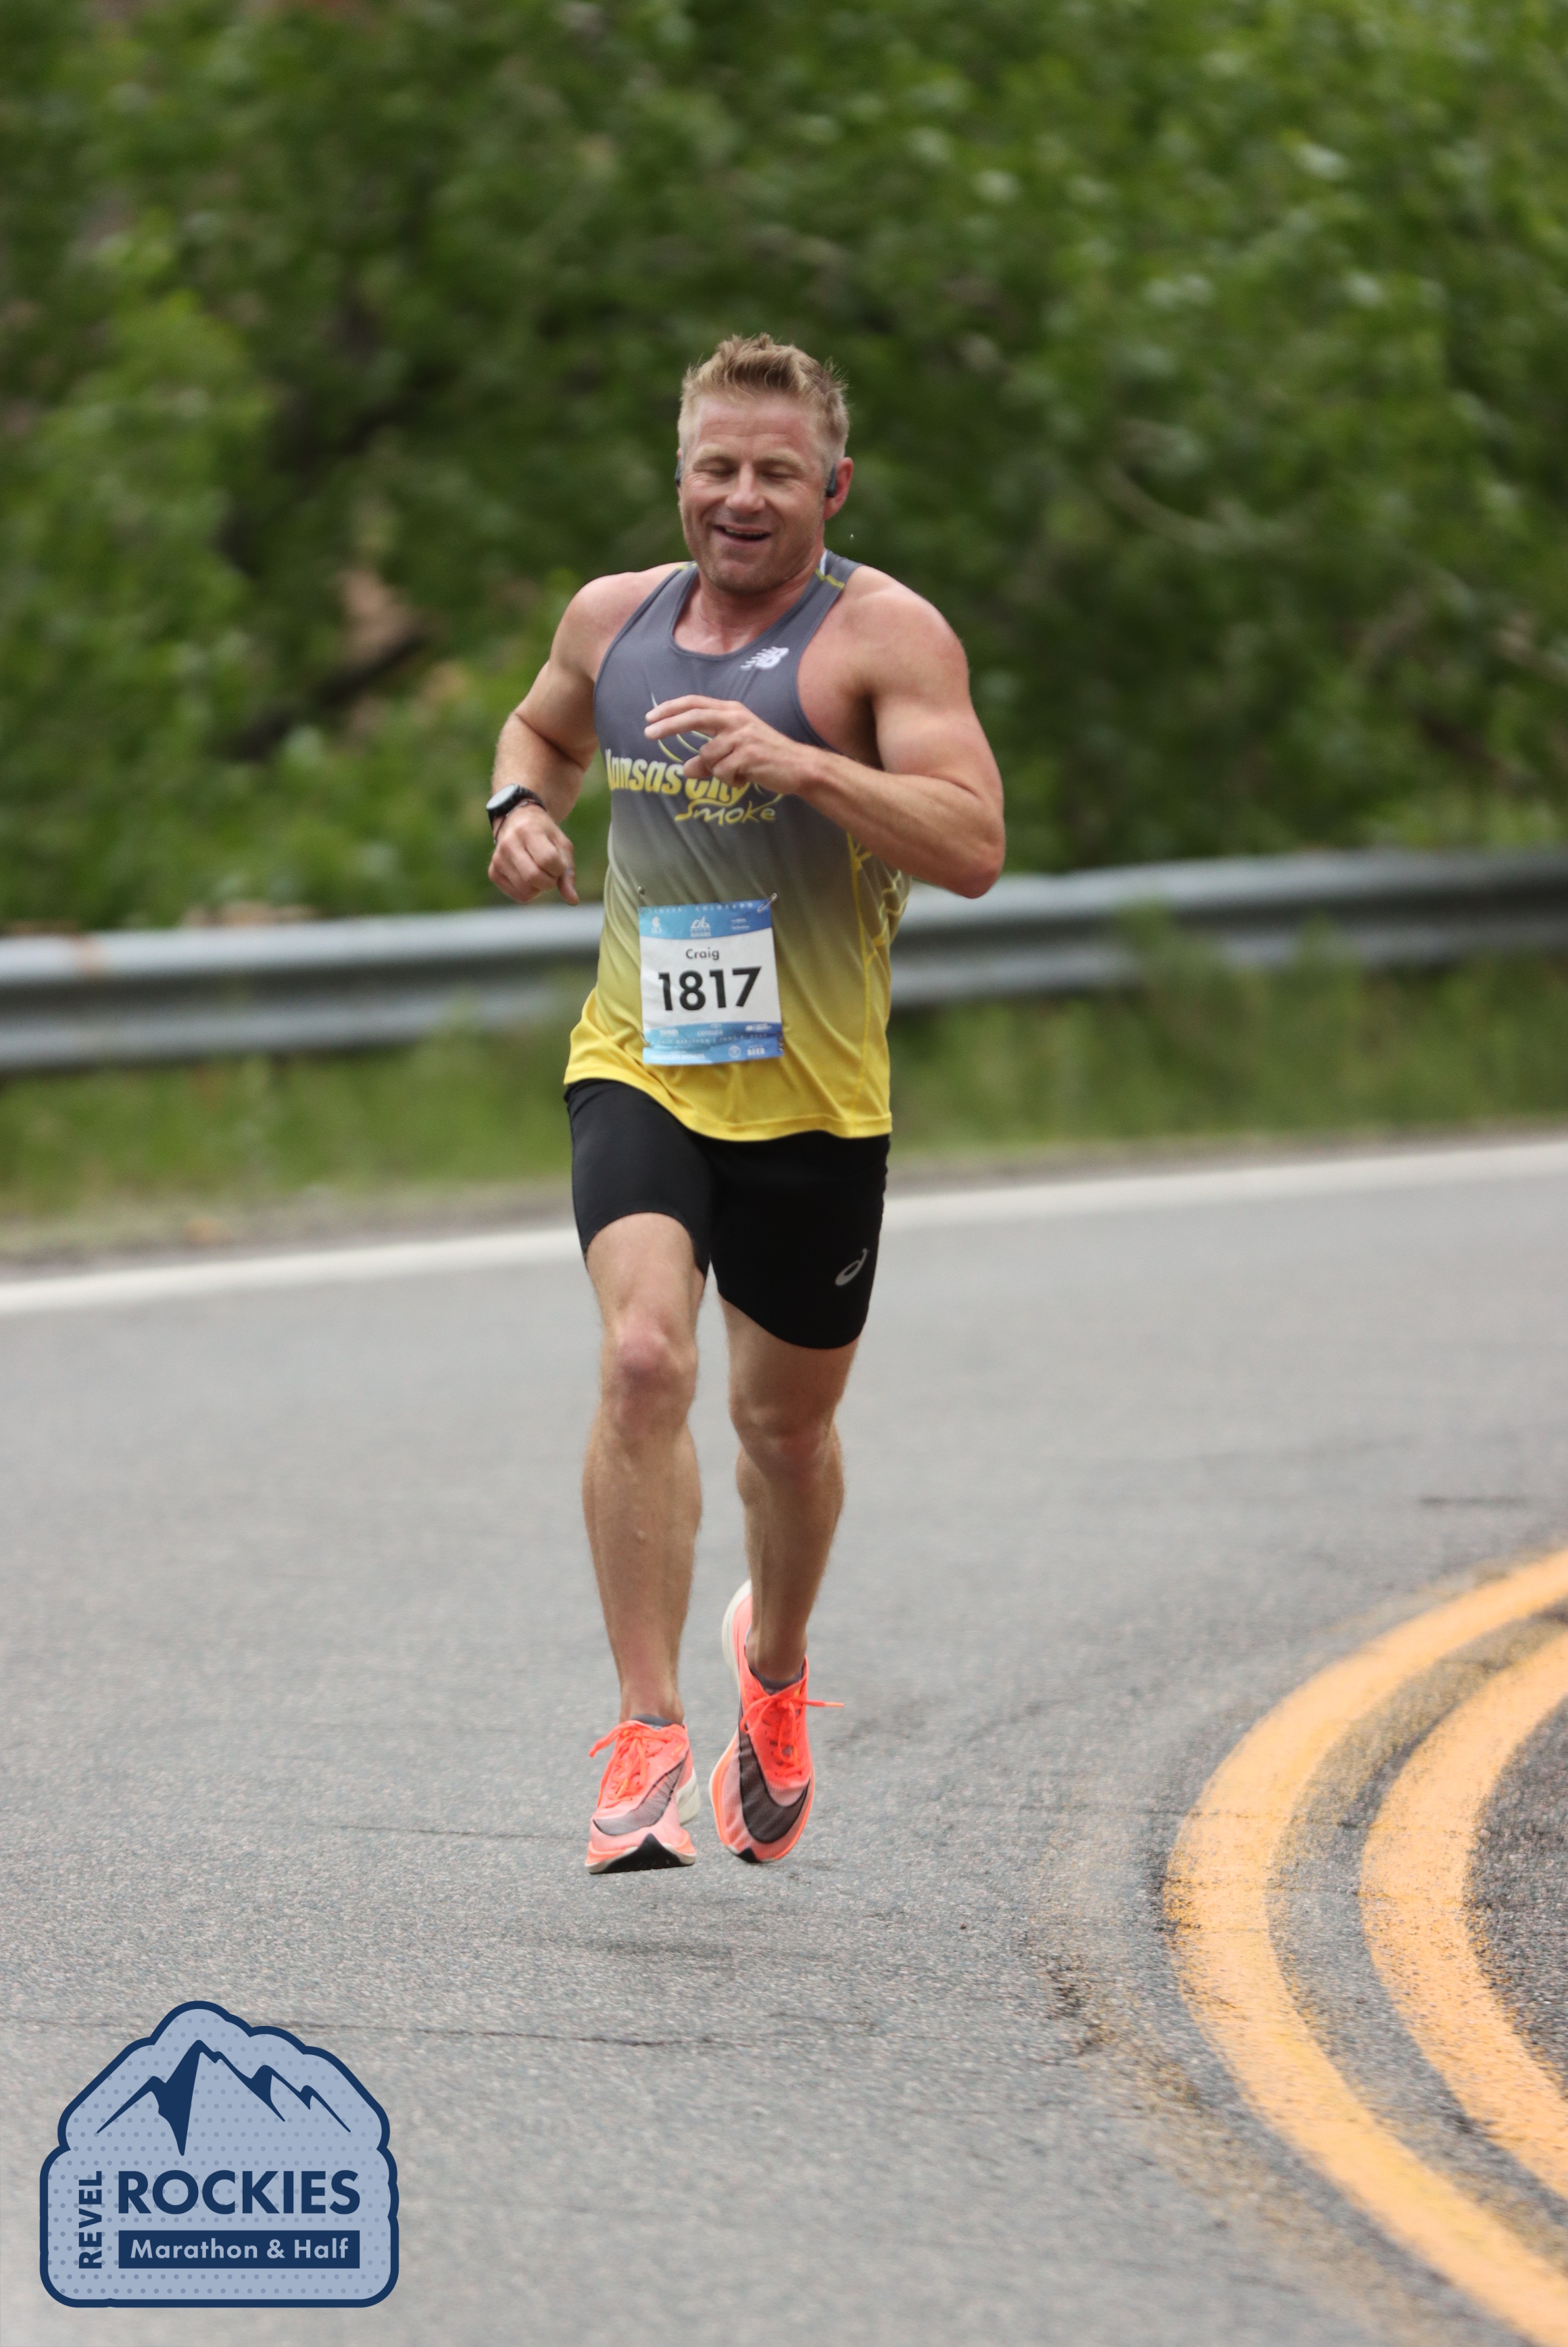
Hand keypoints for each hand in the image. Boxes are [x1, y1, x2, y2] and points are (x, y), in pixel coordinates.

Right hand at [488, 803, 578, 904]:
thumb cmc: (545, 835)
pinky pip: (519, 896)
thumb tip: (573, 901)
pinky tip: (529, 877)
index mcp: (528, 830)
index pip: (548, 859)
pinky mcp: (493, 873)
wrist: (517, 822)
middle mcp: (508, 844)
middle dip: (550, 882)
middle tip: (551, 873)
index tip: (559, 863)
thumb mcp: (562, 845)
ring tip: (540, 873)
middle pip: (533, 877)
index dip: (559, 867)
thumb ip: (568, 872)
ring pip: (526, 890)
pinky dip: (530, 892)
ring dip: (540, 888)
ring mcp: (498, 859)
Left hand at [644, 696, 815, 796]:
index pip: (695, 704)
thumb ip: (708, 760)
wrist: (799, 766)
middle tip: (647, 733)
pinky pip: (721, 773)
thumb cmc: (766, 758)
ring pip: (708, 757)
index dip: (671, 709)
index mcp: (733, 711)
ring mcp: (742, 736)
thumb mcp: (735, 753)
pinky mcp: (747, 755)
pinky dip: (730, 781)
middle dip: (668, 725)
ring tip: (739, 772)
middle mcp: (736, 719)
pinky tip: (747, 777)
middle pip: (693, 717)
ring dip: (718, 771)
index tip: (651, 717)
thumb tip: (685, 770)